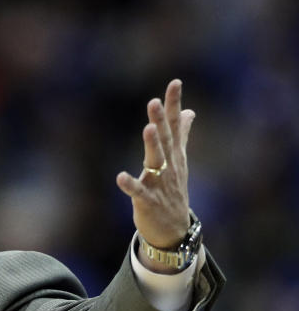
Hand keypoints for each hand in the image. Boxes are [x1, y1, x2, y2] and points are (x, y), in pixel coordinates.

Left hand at [116, 79, 195, 271]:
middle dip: (160, 120)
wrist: (174, 228)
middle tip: (154, 101)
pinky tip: (120, 177)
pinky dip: (130, 184)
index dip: (174, 104)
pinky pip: (138, 191)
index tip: (175, 82)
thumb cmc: (173, 190)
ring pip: (156, 161)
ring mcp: (159, 183)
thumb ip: (182, 134)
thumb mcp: (179, 160)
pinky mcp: (148, 200)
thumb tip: (189, 111)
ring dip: (151, 145)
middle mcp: (168, 166)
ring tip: (147, 128)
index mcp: (174, 155)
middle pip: (164, 139)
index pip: (175, 125)